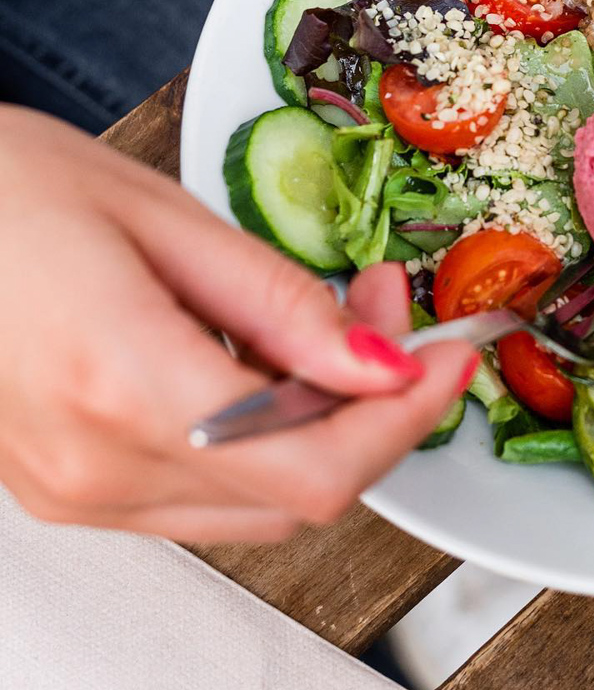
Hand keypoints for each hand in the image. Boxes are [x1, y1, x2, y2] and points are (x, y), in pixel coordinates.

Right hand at [0, 106, 477, 540]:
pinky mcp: (66, 485)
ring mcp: (74, 490)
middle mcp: (94, 467)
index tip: (452, 357)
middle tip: (387, 311)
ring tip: (331, 324)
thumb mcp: (164, 219)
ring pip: (258, 501)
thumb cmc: (8, 188)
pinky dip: (264, 438)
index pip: (320, 463)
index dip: (408, 419)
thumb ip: (280, 305)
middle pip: (300, 492)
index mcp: (124, 387)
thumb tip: (381, 365)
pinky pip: (203, 490)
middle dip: (376, 409)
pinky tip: (265, 361)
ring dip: (324, 424)